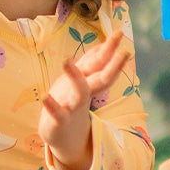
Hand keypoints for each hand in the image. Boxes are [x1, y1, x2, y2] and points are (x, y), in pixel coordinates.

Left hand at [39, 31, 130, 169]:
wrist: (62, 136)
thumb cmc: (69, 103)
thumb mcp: (81, 81)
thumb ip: (90, 65)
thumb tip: (101, 46)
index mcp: (87, 82)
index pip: (102, 64)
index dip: (110, 49)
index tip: (119, 33)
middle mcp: (83, 93)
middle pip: (101, 78)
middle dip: (112, 64)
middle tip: (125, 51)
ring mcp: (72, 107)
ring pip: (79, 93)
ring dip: (74, 78)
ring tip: (66, 60)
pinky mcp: (59, 121)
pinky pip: (56, 113)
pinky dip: (51, 105)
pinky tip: (44, 96)